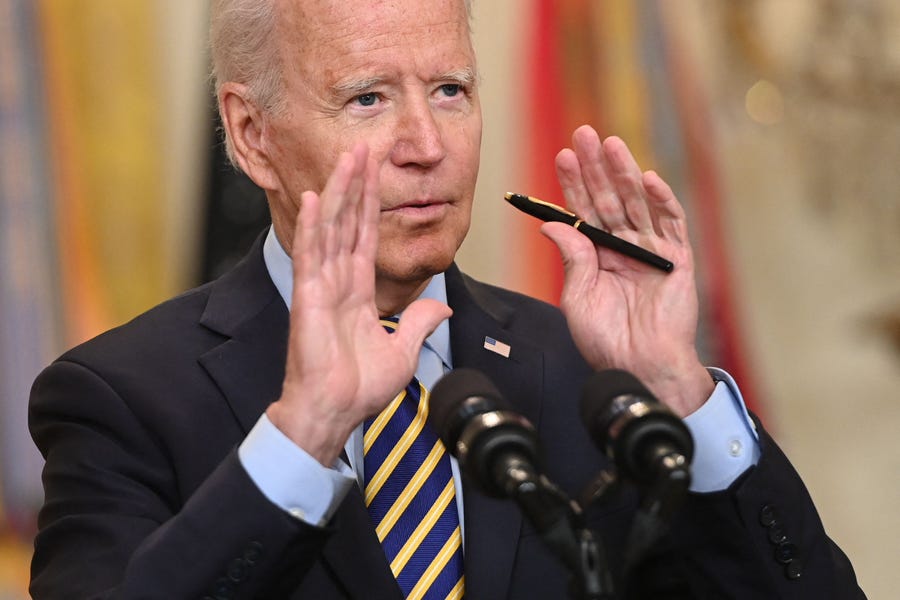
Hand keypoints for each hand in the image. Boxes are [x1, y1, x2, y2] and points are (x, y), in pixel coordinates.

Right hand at [267, 143, 451, 464]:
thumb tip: (444, 310)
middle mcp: (337, 282)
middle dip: (356, 185)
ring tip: (346, 159)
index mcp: (357, 291)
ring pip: (331, 229)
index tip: (376, 174)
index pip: (364, 236)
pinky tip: (317, 198)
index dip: (371, 203)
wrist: (334, 412)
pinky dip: (313, 226)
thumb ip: (419, 324)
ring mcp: (321, 287)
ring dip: (339, 192)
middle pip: (347, 222)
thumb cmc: (358, 388)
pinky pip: (311, 255)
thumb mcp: (403, 351)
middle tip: (361, 149)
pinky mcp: (308, 298)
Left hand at [541, 126, 711, 415]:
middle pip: (609, 198)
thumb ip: (572, 258)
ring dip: (625, 172)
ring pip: (636, 203)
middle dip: (597, 167)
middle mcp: (624, 248)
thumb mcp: (578, 296)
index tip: (562, 156)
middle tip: (584, 134)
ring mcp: (651, 250)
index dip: (574, 184)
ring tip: (610, 144)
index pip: (584, 211)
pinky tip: (647, 178)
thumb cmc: (606, 340)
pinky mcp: (677, 260)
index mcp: (598, 256)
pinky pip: (671, 224)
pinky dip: (661, 201)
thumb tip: (550, 224)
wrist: (639, 366)